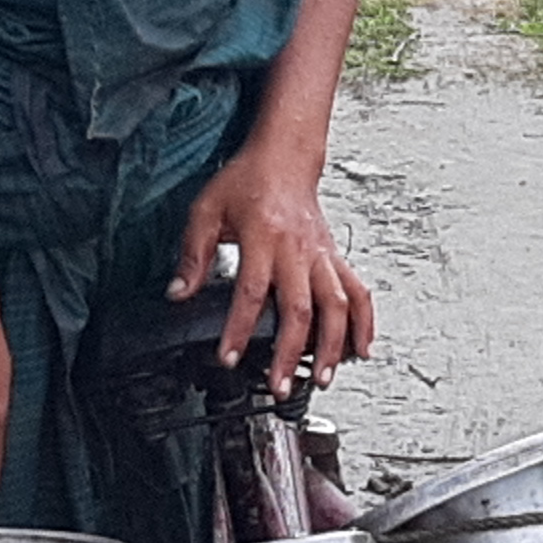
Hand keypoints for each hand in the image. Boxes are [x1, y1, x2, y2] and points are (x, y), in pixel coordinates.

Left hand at [175, 155, 375, 392]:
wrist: (285, 157)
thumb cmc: (247, 181)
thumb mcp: (206, 210)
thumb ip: (192, 255)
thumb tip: (178, 292)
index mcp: (263, 237)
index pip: (251, 292)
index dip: (239, 329)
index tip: (229, 358)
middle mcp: (297, 249)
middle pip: (299, 308)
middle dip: (290, 353)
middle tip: (279, 385)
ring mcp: (322, 255)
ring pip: (336, 305)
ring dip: (332, 346)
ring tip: (322, 378)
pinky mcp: (335, 257)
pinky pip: (357, 292)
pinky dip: (364, 323)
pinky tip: (361, 349)